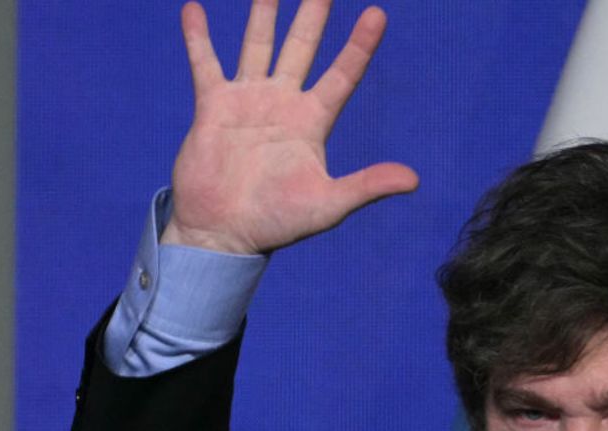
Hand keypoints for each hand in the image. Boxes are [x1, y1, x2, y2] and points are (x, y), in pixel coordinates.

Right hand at [163, 0, 418, 254]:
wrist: (223, 233)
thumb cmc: (277, 223)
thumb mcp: (328, 204)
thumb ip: (367, 185)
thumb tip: (414, 180)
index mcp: (312, 122)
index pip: (343, 74)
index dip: (360, 45)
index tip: (378, 14)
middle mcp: (283, 104)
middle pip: (303, 47)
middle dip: (313, 15)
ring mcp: (247, 101)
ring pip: (258, 46)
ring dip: (263, 14)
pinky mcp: (213, 107)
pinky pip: (205, 64)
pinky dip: (198, 38)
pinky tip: (193, 9)